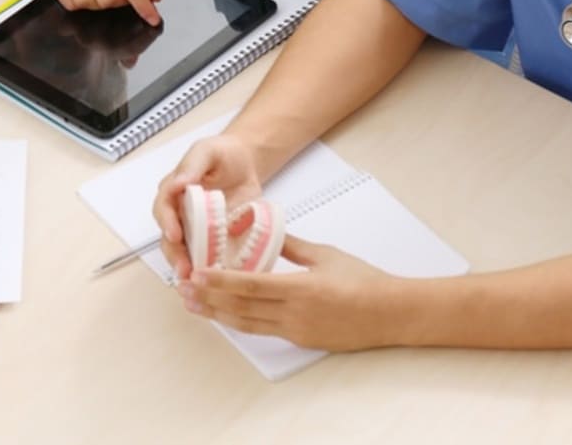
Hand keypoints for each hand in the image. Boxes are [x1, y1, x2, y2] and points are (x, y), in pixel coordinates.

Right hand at [151, 134, 265, 279]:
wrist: (247, 163)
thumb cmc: (223, 154)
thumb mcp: (207, 151)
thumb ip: (193, 165)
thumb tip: (179, 182)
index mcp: (174, 193)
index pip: (163, 210)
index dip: (167, 223)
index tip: (175, 234)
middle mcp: (181, 215)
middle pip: (170, 239)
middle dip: (175, 255)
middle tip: (184, 268)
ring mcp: (198, 230)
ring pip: (186, 253)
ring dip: (189, 268)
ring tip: (196, 280)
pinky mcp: (216, 241)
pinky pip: (209, 258)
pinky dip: (211, 270)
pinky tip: (216, 280)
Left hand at [179, 238, 401, 351]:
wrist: (389, 314)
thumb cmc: (363, 280)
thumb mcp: (325, 254)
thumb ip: (292, 246)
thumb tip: (264, 231)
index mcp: (301, 288)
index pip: (250, 285)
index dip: (219, 281)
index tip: (196, 274)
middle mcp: (294, 314)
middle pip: (241, 308)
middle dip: (208, 299)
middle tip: (183, 290)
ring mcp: (296, 331)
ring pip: (247, 324)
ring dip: (218, 315)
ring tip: (195, 305)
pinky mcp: (300, 341)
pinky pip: (263, 330)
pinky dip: (240, 321)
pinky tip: (226, 314)